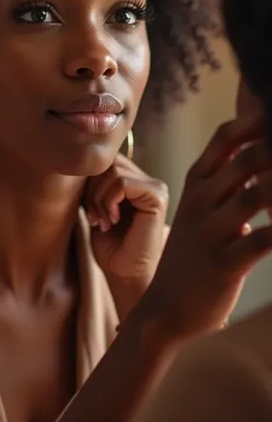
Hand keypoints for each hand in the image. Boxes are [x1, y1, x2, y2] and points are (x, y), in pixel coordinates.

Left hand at [84, 153, 168, 320]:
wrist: (124, 275)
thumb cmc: (110, 246)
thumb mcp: (95, 205)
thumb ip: (94, 182)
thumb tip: (78, 160)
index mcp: (135, 179)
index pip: (104, 160)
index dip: (89, 181)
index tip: (89, 210)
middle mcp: (148, 179)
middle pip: (107, 161)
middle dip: (92, 189)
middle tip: (95, 216)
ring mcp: (155, 186)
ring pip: (112, 170)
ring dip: (98, 197)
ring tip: (103, 220)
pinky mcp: (157, 197)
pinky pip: (122, 182)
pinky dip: (109, 200)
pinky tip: (112, 220)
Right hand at [138, 115, 271, 342]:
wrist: (165, 308)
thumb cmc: (192, 255)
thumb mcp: (200, 209)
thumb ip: (226, 182)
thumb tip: (260, 156)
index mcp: (195, 183)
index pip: (226, 137)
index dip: (255, 121)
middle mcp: (200, 201)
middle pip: (247, 159)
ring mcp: (210, 231)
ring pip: (257, 195)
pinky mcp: (224, 263)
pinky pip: (264, 240)